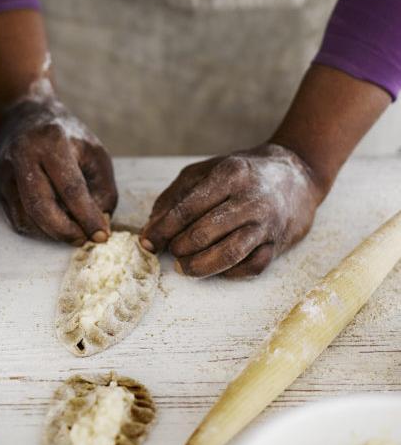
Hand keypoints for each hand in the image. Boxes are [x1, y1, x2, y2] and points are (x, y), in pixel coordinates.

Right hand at [0, 96, 116, 243]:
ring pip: (26, 217)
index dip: (87, 216)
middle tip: (82, 240)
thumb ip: (103, 188)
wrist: (25, 115)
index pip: (70, 187)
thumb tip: (99, 224)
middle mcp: (23, 155)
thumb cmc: (67, 137)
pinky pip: (17, 217)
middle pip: (40, 206)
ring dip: (51, 233)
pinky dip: (38, 228)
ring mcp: (5, 171)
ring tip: (71, 230)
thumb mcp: (94, 152)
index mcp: (52, 142)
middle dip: (64, 231)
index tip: (101, 235)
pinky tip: (53, 223)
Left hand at [142, 144, 322, 277]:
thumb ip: (175, 196)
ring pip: (228, 254)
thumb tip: (151, 227)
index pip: (187, 209)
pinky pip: (251, 267)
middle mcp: (250, 199)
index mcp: (229, 175)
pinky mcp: (279, 243)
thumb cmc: (241, 174)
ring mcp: (267, 223)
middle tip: (170, 252)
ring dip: (199, 266)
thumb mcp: (205, 171)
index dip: (162, 230)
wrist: (298, 175)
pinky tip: (214, 268)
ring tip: (184, 266)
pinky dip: (228, 273)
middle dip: (179, 248)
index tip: (146, 242)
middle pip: (204, 233)